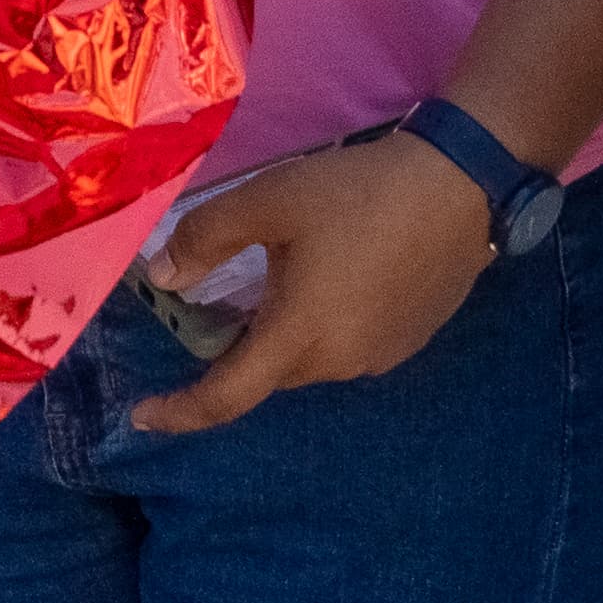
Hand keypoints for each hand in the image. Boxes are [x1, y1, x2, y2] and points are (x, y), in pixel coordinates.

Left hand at [131, 129, 495, 437]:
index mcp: (299, 337)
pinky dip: (322, 325)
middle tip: (219, 301)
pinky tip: (334, 275)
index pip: (226, 397)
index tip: (142, 416)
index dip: (180, 412)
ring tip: (285, 275)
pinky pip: (345, 346)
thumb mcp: (269, 200)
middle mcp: (339, 363)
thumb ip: (206, 239)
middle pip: (267, 372)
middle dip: (235, 351)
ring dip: (284, 332)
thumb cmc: (358, 193)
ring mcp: (379, 357)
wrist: (461, 185)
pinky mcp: (407, 341)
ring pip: (308, 358)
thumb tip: (164, 277)